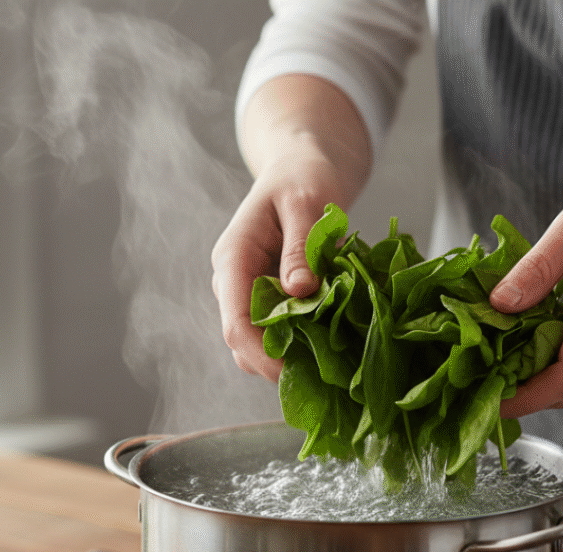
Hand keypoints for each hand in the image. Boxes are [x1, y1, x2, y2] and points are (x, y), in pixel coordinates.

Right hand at [211, 75, 371, 381]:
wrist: (301, 166)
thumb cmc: (303, 176)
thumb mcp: (307, 202)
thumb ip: (300, 247)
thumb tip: (299, 291)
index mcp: (234, 258)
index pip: (236, 323)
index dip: (262, 354)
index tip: (295, 372)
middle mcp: (233, 282)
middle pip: (243, 342)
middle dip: (277, 362)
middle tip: (324, 373)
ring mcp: (247, 293)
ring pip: (257, 343)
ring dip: (289, 356)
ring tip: (329, 361)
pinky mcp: (267, 299)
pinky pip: (276, 332)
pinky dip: (299, 343)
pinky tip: (328, 345)